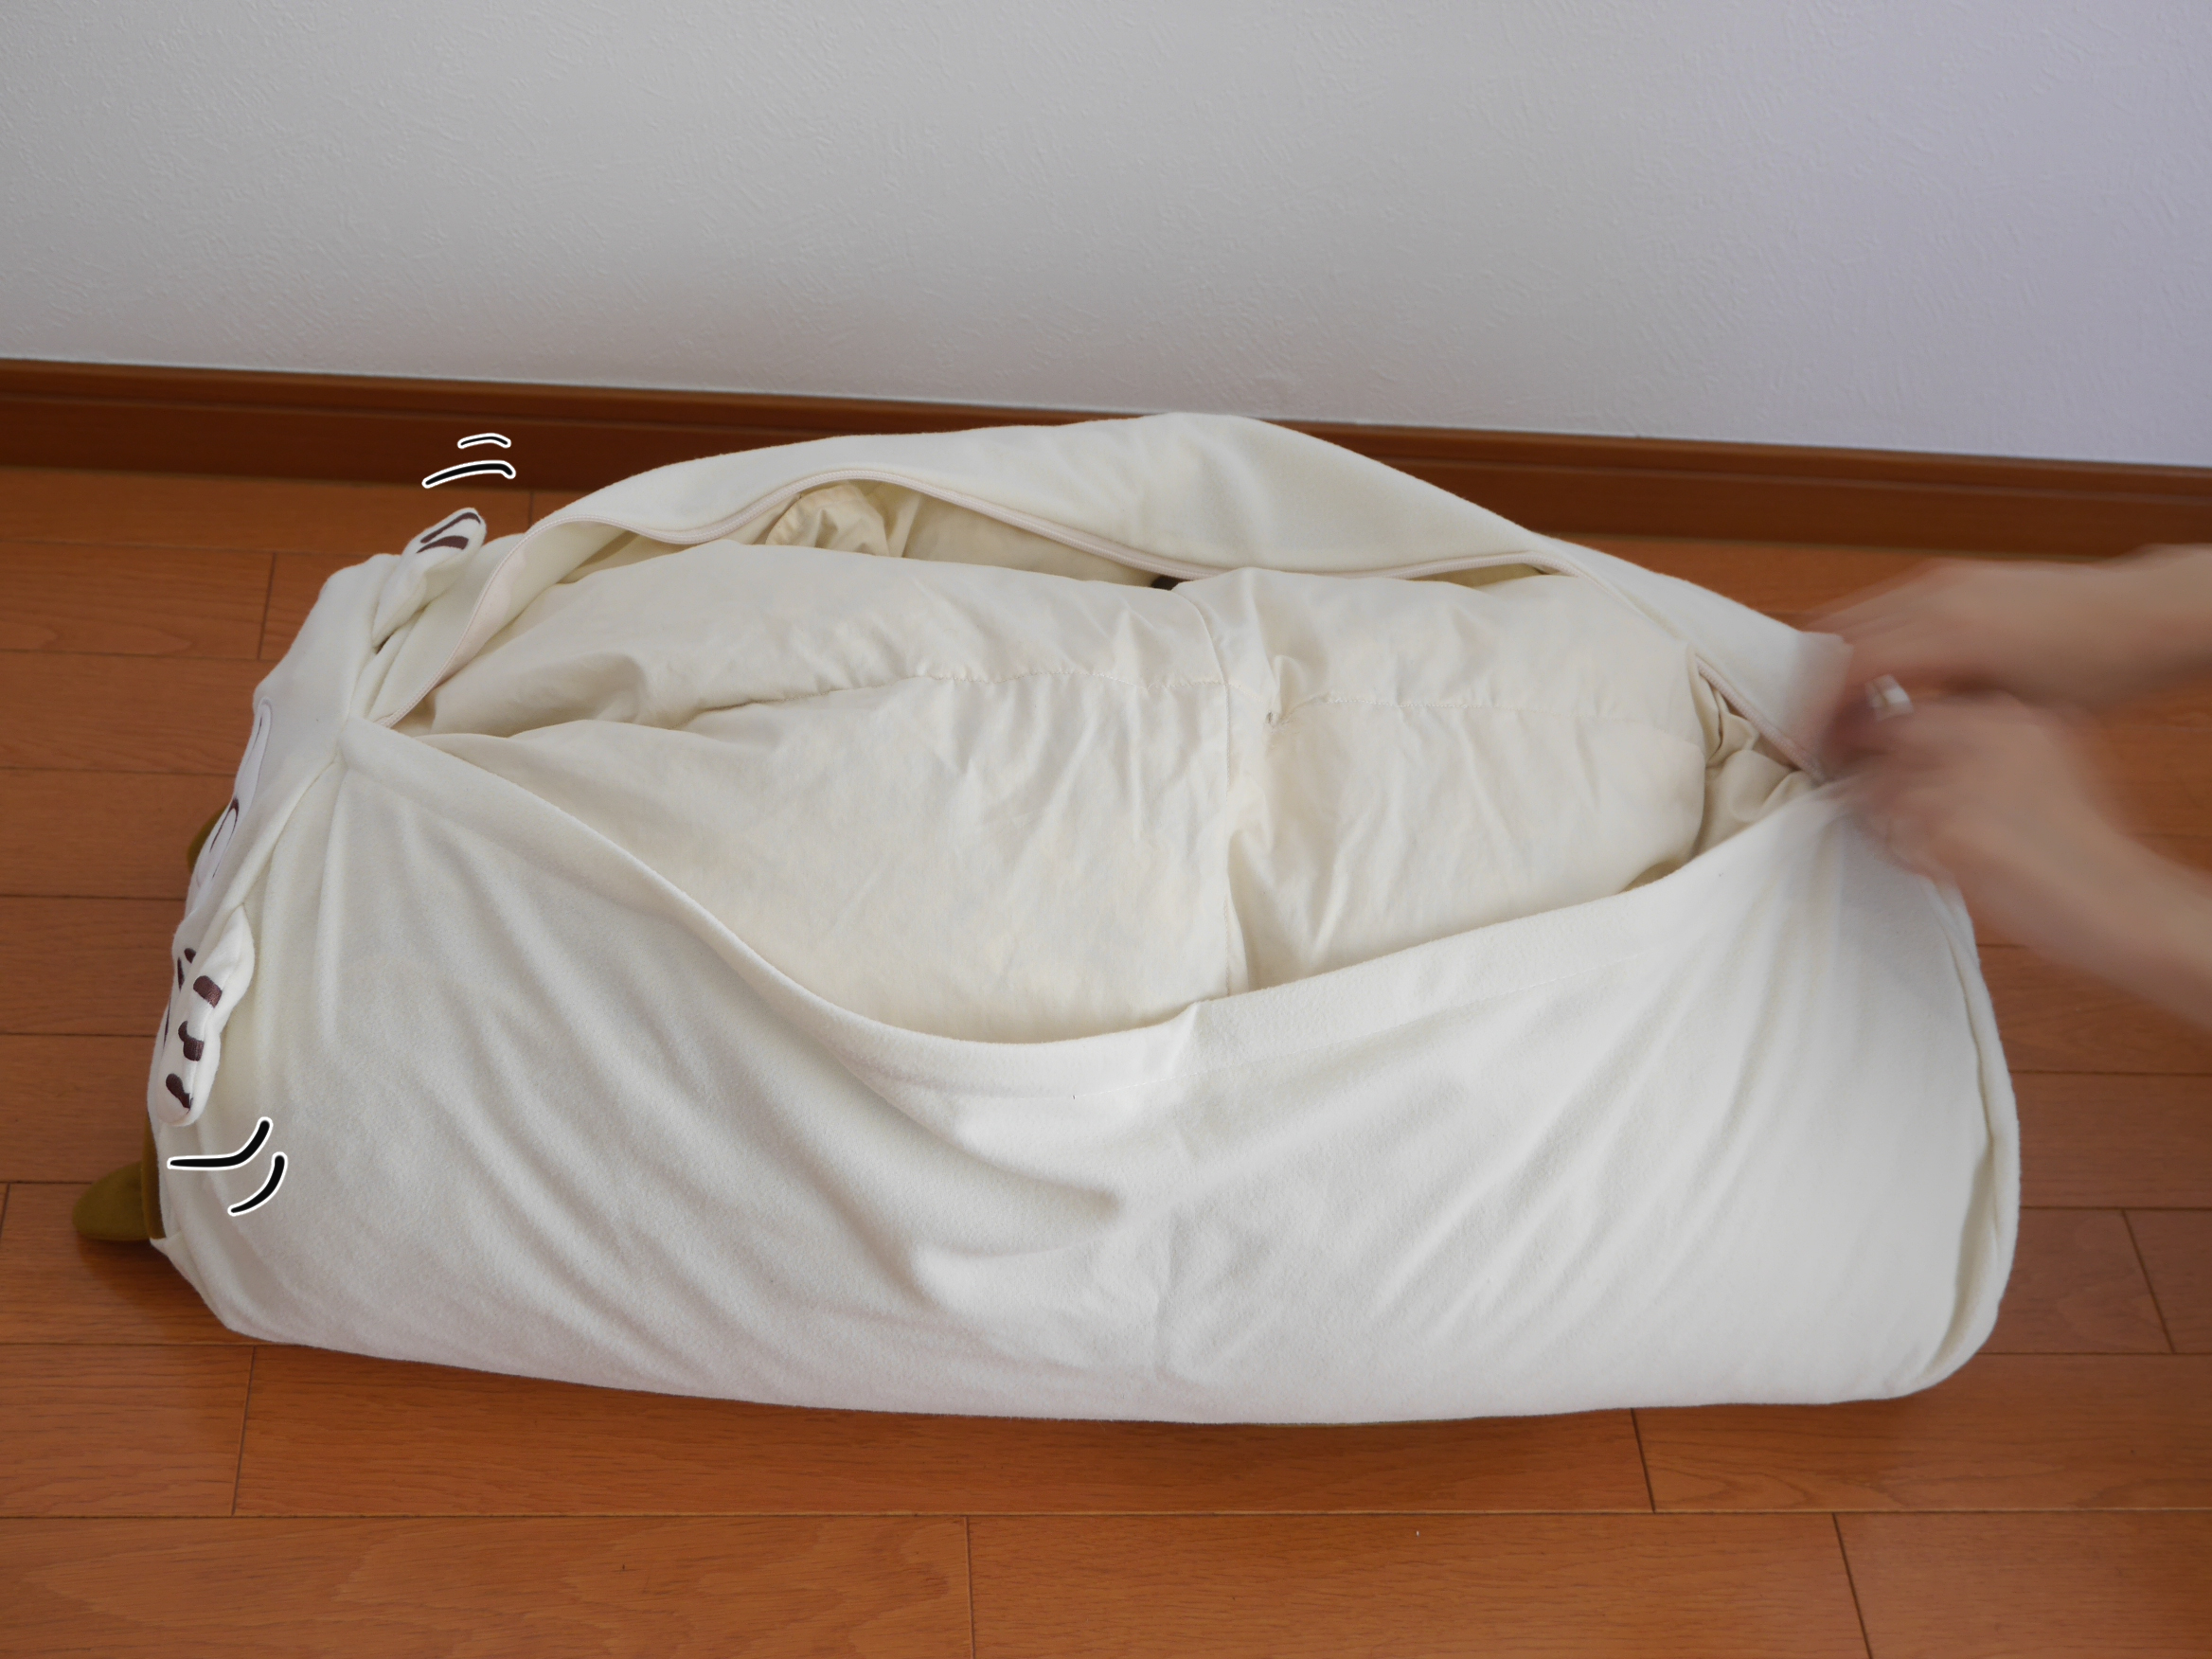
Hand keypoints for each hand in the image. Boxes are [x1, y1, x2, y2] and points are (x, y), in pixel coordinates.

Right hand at [1819, 548, 2211, 728]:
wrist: (2143, 615)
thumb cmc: (2095, 665)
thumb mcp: (2005, 713)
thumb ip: (1927, 721)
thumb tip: (1874, 741)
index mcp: (1946, 630)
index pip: (1845, 667)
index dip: (1814, 710)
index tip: (1807, 745)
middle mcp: (1935, 594)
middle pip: (1833, 636)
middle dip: (1813, 688)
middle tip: (1812, 733)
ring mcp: (1942, 580)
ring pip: (1853, 619)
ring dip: (1837, 667)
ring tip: (1842, 714)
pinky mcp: (1953, 579)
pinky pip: (1883, 608)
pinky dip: (1866, 646)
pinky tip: (1882, 683)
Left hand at [1842, 694, 2211, 1027]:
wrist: (2120, 904)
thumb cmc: (2080, 851)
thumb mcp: (2041, 769)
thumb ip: (1977, 752)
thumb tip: (1900, 755)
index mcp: (2010, 719)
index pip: (1911, 712)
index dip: (1883, 744)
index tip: (1875, 769)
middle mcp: (1987, 737)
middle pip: (1883, 741)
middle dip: (1872, 776)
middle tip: (1883, 811)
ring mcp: (1968, 780)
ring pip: (1876, 789)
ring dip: (1883, 822)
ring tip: (1921, 848)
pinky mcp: (1953, 829)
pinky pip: (1889, 837)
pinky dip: (1901, 856)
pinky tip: (1938, 869)